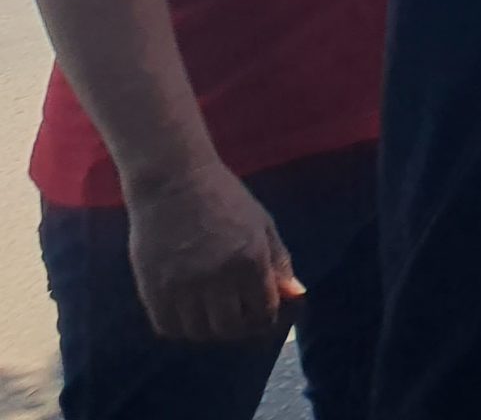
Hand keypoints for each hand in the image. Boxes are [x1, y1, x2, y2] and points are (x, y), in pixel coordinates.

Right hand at [126, 163, 299, 344]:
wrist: (173, 180)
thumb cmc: (224, 197)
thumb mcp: (262, 223)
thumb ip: (279, 261)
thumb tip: (295, 295)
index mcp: (250, 259)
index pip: (264, 311)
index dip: (266, 317)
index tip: (263, 312)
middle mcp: (217, 277)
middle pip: (231, 328)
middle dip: (240, 326)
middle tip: (238, 315)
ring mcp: (182, 285)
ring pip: (199, 332)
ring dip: (210, 329)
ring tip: (213, 312)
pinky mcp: (153, 288)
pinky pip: (168, 327)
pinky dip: (181, 327)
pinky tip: (188, 312)